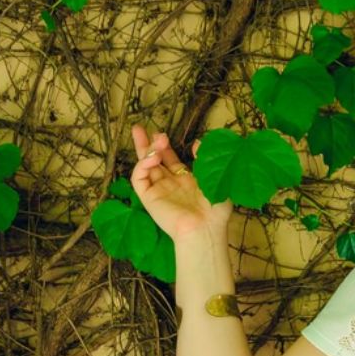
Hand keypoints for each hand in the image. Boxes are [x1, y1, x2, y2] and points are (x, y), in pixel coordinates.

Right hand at [130, 124, 231, 242]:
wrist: (205, 228)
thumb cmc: (215, 209)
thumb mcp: (215, 179)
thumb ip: (204, 159)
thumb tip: (198, 142)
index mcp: (186, 182)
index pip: (170, 160)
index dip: (165, 148)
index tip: (163, 134)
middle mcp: (170, 185)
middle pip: (154, 161)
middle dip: (147, 144)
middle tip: (139, 127)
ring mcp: (158, 190)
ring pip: (144, 166)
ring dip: (147, 150)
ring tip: (156, 137)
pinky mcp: (149, 198)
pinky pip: (138, 178)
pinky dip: (142, 165)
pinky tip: (152, 157)